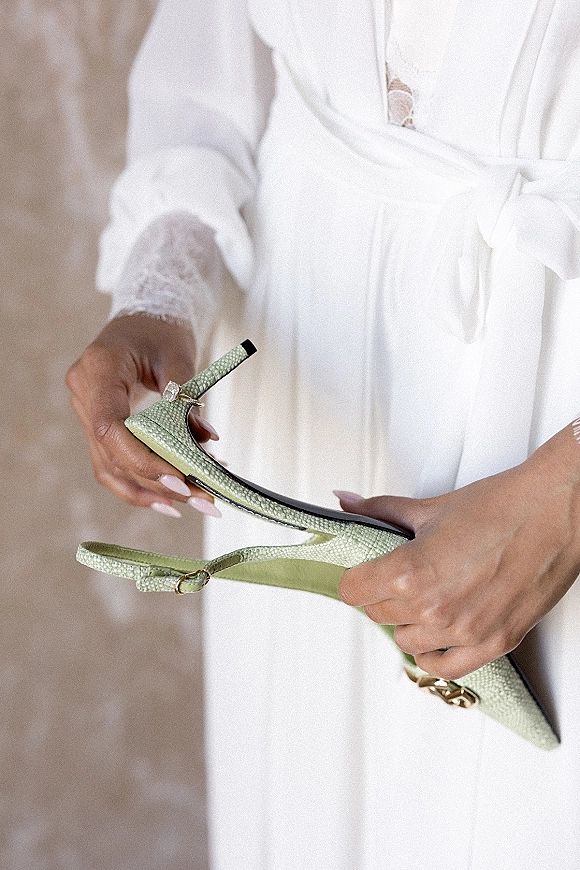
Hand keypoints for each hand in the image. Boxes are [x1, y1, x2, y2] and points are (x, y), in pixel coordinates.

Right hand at [66, 313, 219, 515]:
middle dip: (159, 481)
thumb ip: (186, 399)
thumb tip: (205, 441)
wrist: (143, 320)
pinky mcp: (97, 426)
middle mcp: (83, 394)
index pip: (111, 427)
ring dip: (152, 491)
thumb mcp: (178, 356)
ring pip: (110, 468)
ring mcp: (85, 412)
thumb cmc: (160, 331)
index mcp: (98, 370)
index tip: (181, 478)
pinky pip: (112, 464)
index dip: (143, 459)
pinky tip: (170, 501)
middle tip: (204, 497)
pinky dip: (140, 485)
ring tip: (194, 502)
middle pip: (113, 453)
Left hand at [337, 426, 579, 678]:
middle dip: (382, 596)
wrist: (554, 513)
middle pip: (378, 616)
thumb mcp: (430, 507)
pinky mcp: (492, 644)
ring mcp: (463, 631)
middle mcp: (433, 608)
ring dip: (407, 623)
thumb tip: (345, 503)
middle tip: (397, 578)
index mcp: (411, 571)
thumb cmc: (501, 507)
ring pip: (407, 642)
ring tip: (423, 599)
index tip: (360, 575)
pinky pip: (444, 668)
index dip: (355, 579)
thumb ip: (381, 511)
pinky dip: (433, 654)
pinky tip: (435, 636)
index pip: (354, 591)